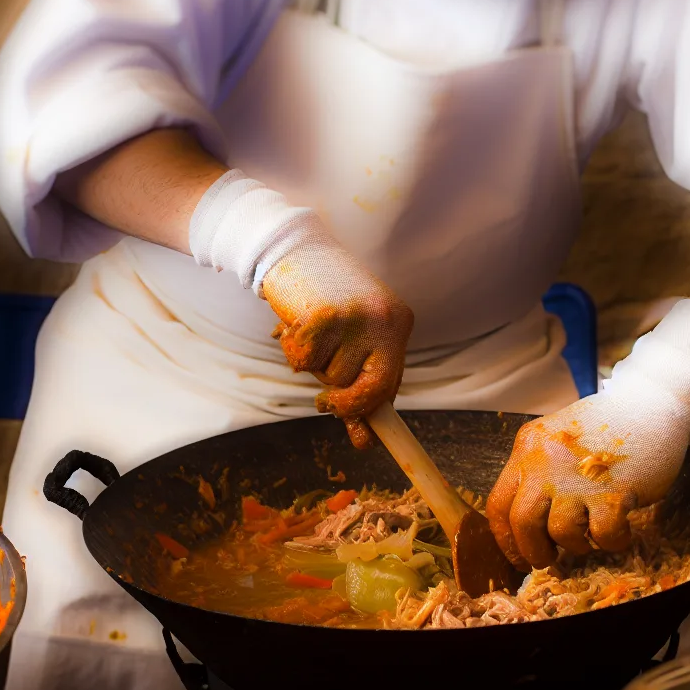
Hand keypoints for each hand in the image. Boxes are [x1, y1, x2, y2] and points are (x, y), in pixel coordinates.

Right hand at [189, 170, 412, 448]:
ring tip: (309, 332)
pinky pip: (303, 361)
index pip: (390, 384)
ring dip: (312, 365)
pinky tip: (293, 325)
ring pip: (329, 377)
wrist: (291, 247)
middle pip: (363, 391)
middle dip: (340, 400)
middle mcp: (384, 320)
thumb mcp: (351, 342)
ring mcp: (356, 318)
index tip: (364, 442)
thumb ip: (357, 387)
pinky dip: (292, 352)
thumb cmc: (323, 300)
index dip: (371, 413)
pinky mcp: (324, 317)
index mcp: (398, 323)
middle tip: (322, 398)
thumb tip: (364, 441)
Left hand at [487, 298, 689, 569]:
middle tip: (549, 558)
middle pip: (522, 523)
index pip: (498, 505)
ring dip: (576, 545)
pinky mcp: (613, 491)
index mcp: (528, 448)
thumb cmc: (605, 427)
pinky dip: (613, 541)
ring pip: (561, 533)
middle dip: (534, 551)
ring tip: (590, 536)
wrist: (650, 403)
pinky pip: (604, 535)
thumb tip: (527, 528)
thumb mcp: (556, 440)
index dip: (506, 539)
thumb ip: (538, 472)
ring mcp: (578, 477)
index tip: (518, 555)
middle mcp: (546, 462)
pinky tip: (620, 529)